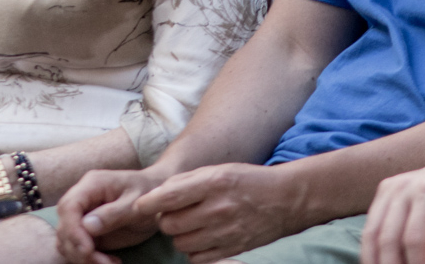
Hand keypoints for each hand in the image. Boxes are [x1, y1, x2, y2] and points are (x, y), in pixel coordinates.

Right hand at [56, 167, 167, 263]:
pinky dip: (89, 259)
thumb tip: (87, 226)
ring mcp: (83, 215)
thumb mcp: (137, 202)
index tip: (87, 250)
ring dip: (82, 257)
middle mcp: (82, 199)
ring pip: (67, 240)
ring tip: (109, 263)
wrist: (158, 197)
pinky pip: (78, 248)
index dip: (72, 230)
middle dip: (78, 248)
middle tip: (103, 263)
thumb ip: (114, 213)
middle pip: (64, 226)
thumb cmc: (150, 193)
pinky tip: (111, 261)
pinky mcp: (88, 231)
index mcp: (91, 185)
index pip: (69, 206)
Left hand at [135, 163, 301, 263]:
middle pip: (170, 225)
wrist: (285, 199)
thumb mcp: (218, 170)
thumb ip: (187, 181)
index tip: (139, 206)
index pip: (169, 196)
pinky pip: (197, 258)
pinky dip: (194, 250)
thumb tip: (157, 194)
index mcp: (213, 183)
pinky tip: (202, 237)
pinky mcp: (232, 249)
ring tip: (191, 224)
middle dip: (165, 220)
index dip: (149, 203)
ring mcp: (226, 232)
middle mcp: (218, 209)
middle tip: (173, 214)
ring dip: (179, 236)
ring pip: (181, 243)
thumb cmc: (247, 180)